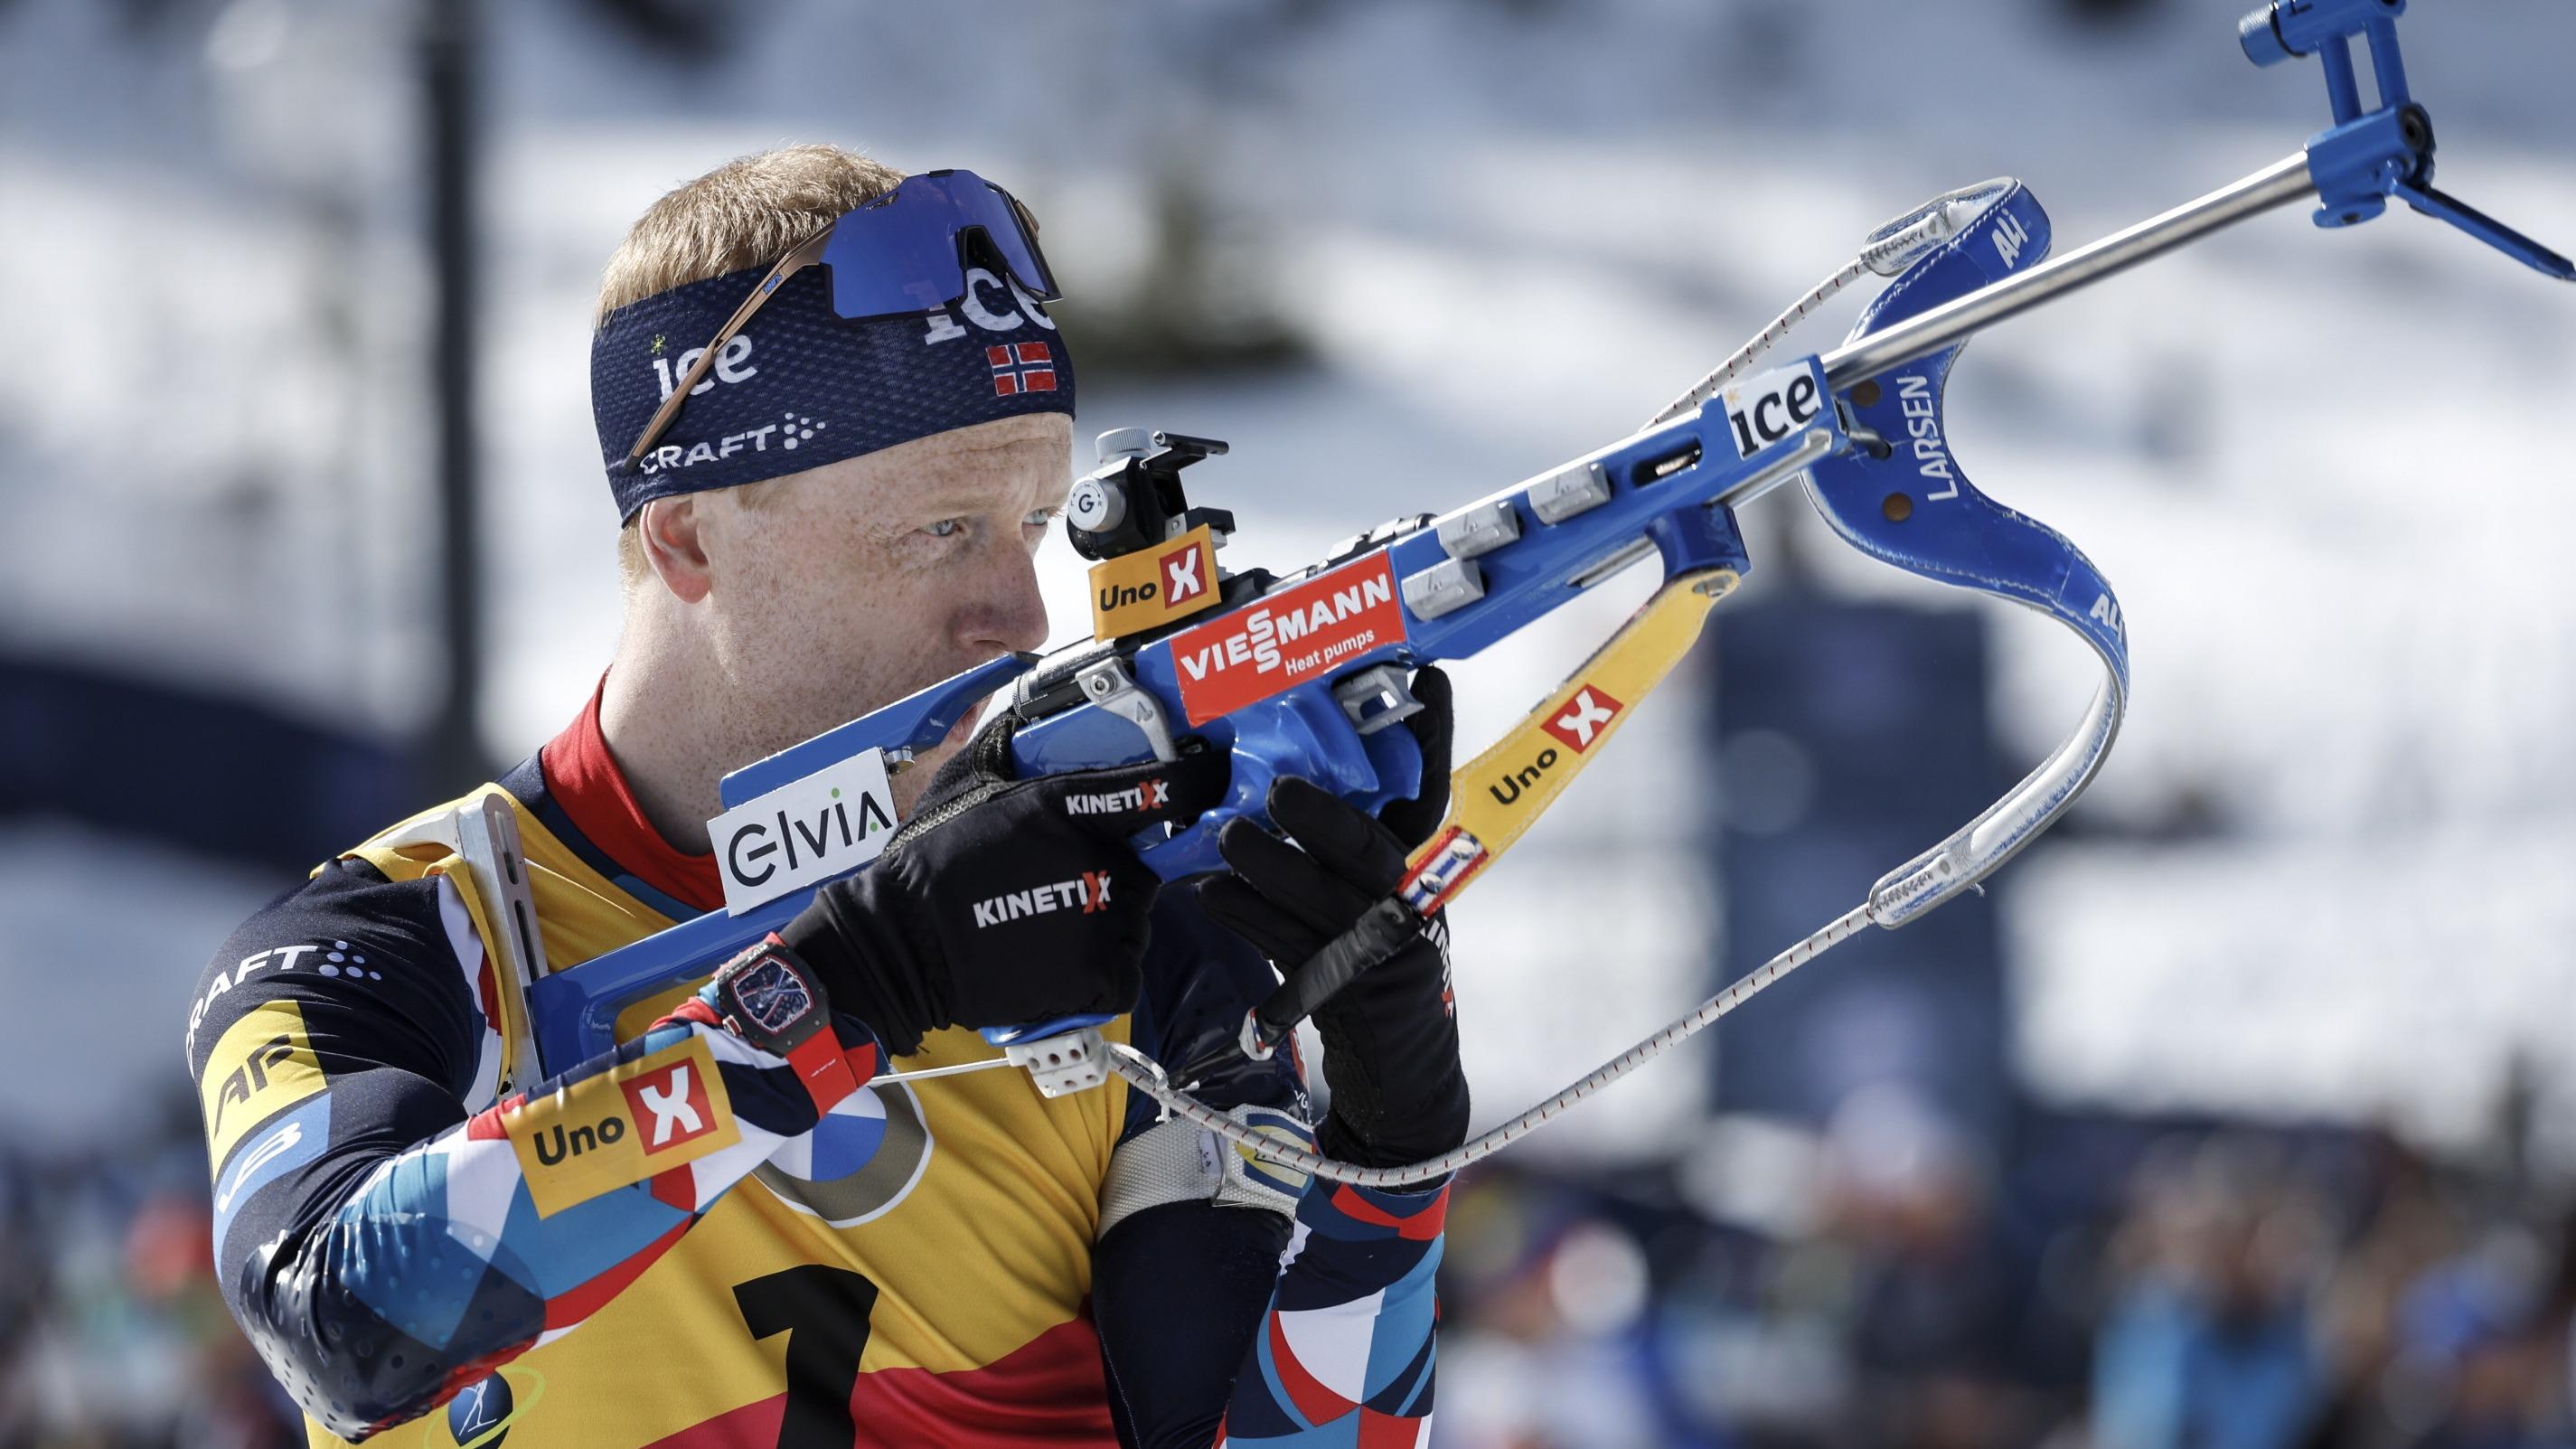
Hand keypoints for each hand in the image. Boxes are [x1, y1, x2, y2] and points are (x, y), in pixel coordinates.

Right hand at [782, 716, 1226, 1054]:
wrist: (902, 944)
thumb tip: (1025, 716)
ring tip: (1044, 930)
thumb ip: (1010, 750)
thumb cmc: (929, 864)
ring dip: (1105, 928)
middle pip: (1144, 867)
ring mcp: (1103, 919)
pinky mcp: (1101, 974)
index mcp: (1067, 806)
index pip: (1162, 788)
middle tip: (1059, 891)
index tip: (1209, 783)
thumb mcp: (968, 783)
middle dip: (1114, 877)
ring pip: (1133, 922)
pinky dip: (1098, 976)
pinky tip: (1053, 965)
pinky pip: (1123, 972)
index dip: (1194, 784)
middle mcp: (1097, 859)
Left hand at [1195, 667, 1466, 1168]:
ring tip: (1228, 835)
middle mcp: (1409, 907)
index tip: (1427, 681)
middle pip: (1369, 850)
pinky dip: (1243, 915)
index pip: (1434, 794)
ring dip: (1267, 864)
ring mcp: (1378, 953)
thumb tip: (1285, 778)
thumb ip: (1353, 846)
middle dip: (1323, 817)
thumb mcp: (1385, 897)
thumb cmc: (1382, 963)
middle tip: (1279, 788)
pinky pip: (1282, 946)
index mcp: (1426, 871)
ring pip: (1316, 901)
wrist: (1404, 1064)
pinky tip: (1209, 892)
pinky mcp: (1341, 992)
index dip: (1435, 738)